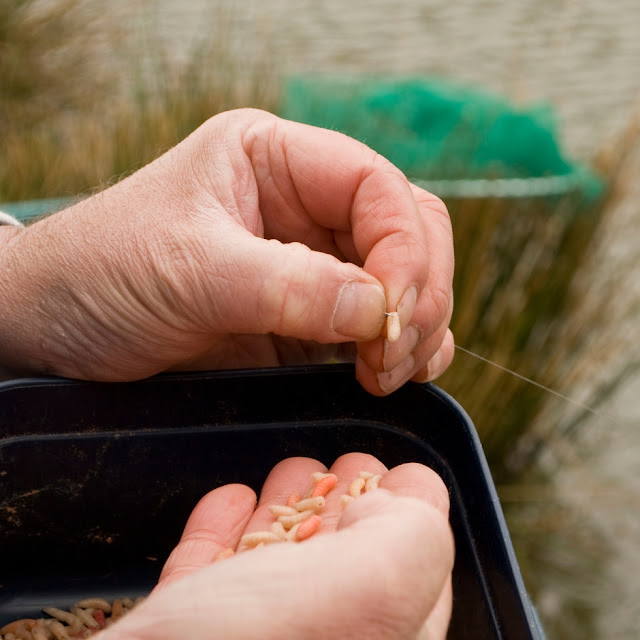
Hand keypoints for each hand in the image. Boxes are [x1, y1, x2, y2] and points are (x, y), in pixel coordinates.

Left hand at [0, 109, 453, 393]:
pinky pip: (381, 328)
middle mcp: (305, 207)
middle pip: (409, 231)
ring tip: (389, 373)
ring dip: (419, 329)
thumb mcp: (188, 269)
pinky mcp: (310, 320)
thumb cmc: (104, 274)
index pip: (376, 185)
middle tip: (393, 354)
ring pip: (407, 282)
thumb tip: (378, 311)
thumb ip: (288, 287)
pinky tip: (389, 377)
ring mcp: (313, 265)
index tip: (390, 312)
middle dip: (418, 293)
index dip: (402, 246)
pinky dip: (402, 352)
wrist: (59, 331)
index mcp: (275, 160)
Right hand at [98, 454, 453, 639]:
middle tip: (343, 463)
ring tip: (291, 470)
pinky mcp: (181, 636)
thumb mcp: (376, 586)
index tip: (393, 470)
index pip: (412, 576)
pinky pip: (206, 578)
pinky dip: (219, 533)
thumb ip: (412, 534)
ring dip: (284, 510)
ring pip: (274, 567)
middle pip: (340, 565)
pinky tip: (229, 499)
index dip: (407, 516)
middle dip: (344, 506)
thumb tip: (394, 500)